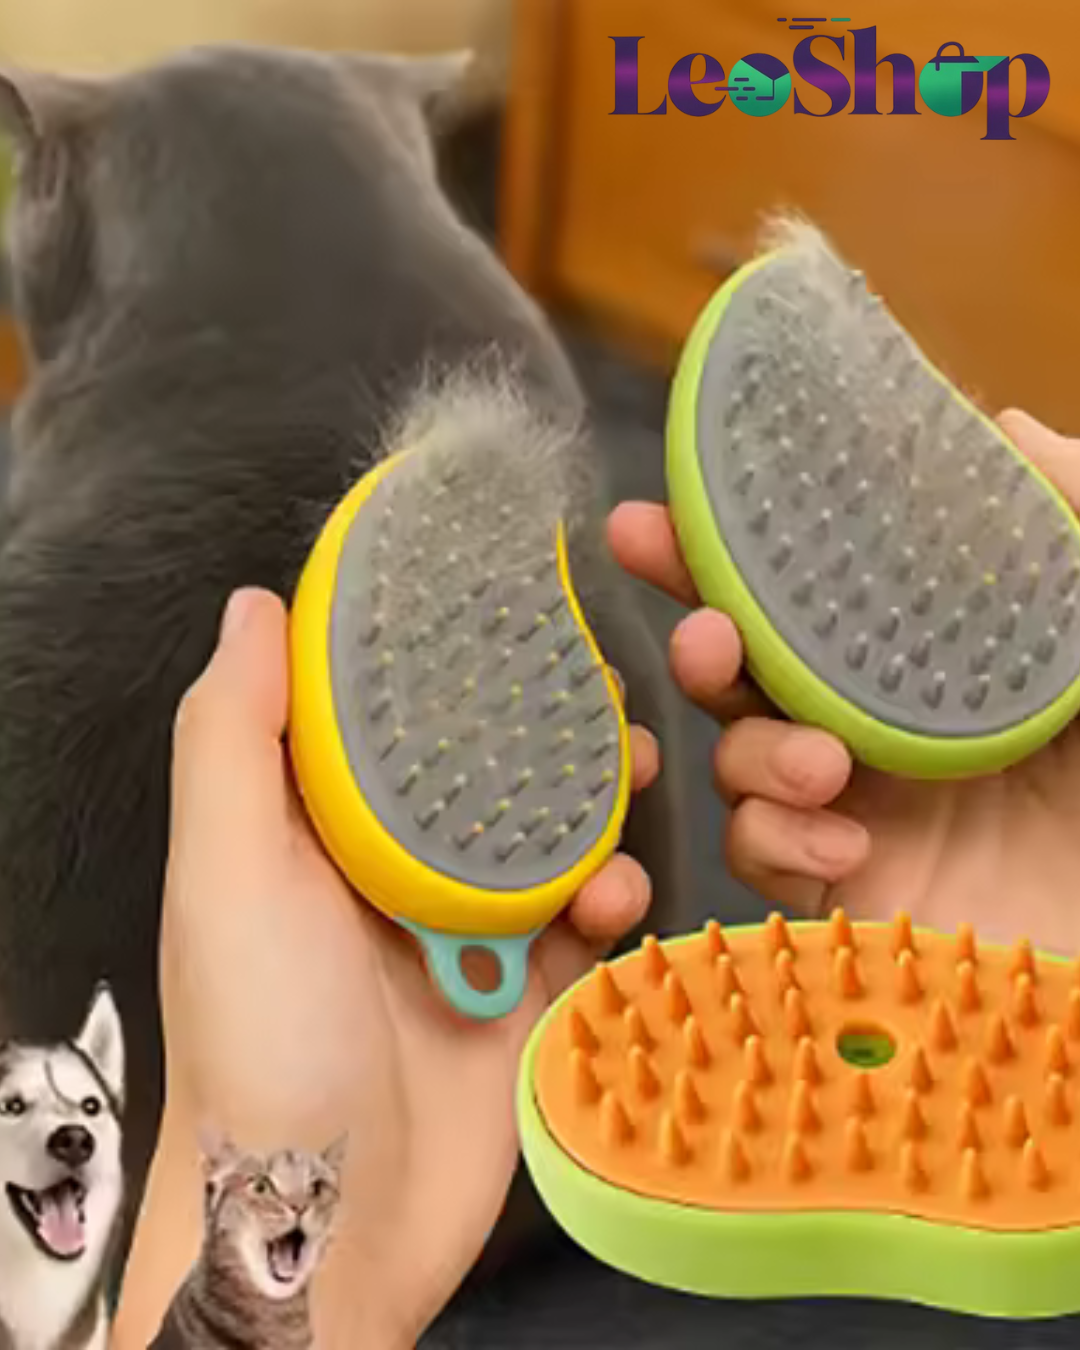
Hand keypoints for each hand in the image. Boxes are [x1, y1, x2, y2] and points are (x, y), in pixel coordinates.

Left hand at [112, 588, 657, 1349]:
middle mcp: (386, 873)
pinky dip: (610, 898)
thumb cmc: (263, 1033)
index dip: (429, 653)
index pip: (374, 716)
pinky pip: (580, 924)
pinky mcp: (521, 996)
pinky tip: (623, 891)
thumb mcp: (225, 872)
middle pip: (475, 771)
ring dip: (596, 802)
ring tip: (645, 766)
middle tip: (606, 684)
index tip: (497, 597)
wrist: (326, 1225)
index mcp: (312, 832)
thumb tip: (255, 604)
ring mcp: (460, 936)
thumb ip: (234, 738)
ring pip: (543, 839)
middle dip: (540, 725)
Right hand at [609, 409, 1079, 956]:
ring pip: (737, 758)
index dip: (738, 543)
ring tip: (826, 766)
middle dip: (698, 639)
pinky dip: (776, 839)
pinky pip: (758, 854)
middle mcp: (880, 724)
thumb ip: (1076, 520)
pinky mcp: (842, 894)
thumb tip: (1005, 426)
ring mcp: (856, 810)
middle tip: (701, 637)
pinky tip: (845, 848)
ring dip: (752, 751)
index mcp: (932, 654)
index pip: (817, 587)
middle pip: (751, 666)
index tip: (668, 504)